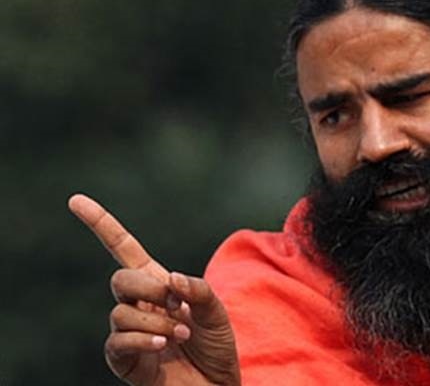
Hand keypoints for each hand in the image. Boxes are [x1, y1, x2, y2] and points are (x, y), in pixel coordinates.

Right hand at [68, 194, 240, 385]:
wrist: (216, 384)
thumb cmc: (215, 345)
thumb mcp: (216, 311)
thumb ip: (198, 290)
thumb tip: (170, 278)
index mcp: (157, 282)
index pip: (123, 247)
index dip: (101, 224)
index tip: (76, 200)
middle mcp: (138, 303)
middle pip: (121, 277)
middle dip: (147, 287)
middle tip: (176, 305)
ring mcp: (129, 331)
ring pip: (121, 311)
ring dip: (155, 320)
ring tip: (181, 334)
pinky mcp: (124, 358)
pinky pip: (118, 340)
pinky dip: (143, 338)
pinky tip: (163, 344)